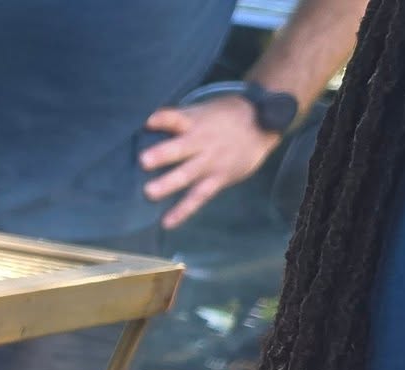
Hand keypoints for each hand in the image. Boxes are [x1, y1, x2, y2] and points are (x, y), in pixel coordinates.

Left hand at [141, 95, 282, 229]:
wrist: (263, 124)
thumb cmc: (222, 118)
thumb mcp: (202, 111)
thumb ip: (176, 120)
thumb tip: (141, 127)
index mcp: (194, 122)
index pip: (176, 118)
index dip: (162, 119)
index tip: (147, 121)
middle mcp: (201, 142)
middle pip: (181, 148)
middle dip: (163, 154)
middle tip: (143, 161)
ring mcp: (209, 162)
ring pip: (188, 174)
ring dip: (169, 183)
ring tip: (149, 193)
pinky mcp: (218, 179)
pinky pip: (199, 197)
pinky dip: (183, 210)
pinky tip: (167, 222)